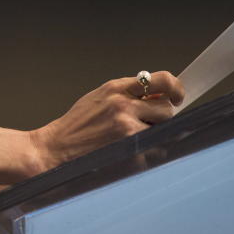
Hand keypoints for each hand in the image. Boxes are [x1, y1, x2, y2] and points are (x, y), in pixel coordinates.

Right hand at [28, 71, 184, 173]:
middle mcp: (123, 105)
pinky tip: (128, 153)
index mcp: (116, 88)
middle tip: (147, 124)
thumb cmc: (77, 126)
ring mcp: (127, 129)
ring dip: (154, 134)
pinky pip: (154, 150)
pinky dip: (148, 153)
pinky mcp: (129, 151)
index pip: (161, 80)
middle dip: (161, 117)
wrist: (55, 150)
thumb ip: (127, 94)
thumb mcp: (99, 97)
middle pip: (166, 108)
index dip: (175, 88)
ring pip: (163, 129)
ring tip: (133, 139)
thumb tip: (158, 97)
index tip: (178, 97)